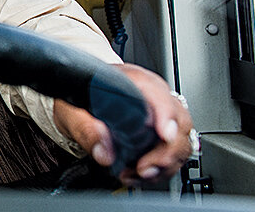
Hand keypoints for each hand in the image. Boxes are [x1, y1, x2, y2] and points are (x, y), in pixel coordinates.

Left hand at [53, 63, 194, 184]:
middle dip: (167, 152)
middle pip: (179, 123)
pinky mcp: (162, 132)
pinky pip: (173, 154)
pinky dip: (160, 170)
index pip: (160, 94)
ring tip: (136, 174)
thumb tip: (104, 152)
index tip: (165, 136)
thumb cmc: (82, 94)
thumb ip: (87, 130)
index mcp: (135, 81)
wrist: (82, 93)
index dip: (167, 115)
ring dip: (163, 166)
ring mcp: (162, 114)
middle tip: (144, 168)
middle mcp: (154, 96)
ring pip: (180, 143)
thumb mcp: (75, 110)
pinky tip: (138, 174)